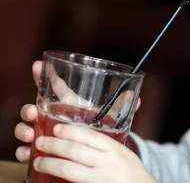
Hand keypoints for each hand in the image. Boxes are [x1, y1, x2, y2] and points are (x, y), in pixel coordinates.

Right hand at [14, 61, 140, 162]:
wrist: (96, 153)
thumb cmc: (100, 130)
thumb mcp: (111, 118)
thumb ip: (121, 106)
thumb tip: (136, 98)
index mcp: (69, 104)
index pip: (53, 87)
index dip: (43, 74)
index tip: (37, 65)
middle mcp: (53, 116)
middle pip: (34, 107)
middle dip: (29, 108)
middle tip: (33, 112)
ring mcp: (45, 132)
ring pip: (26, 127)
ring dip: (24, 129)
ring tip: (31, 134)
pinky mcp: (42, 150)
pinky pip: (28, 149)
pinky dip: (24, 151)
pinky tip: (27, 152)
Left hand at [33, 123, 157, 182]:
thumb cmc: (131, 172)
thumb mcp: (123, 153)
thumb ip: (105, 146)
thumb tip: (79, 136)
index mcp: (116, 149)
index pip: (90, 136)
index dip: (70, 131)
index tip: (56, 128)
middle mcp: (108, 163)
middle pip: (75, 150)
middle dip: (54, 145)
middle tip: (40, 142)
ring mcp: (100, 179)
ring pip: (69, 169)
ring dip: (50, 164)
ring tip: (37, 161)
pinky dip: (57, 180)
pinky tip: (48, 179)